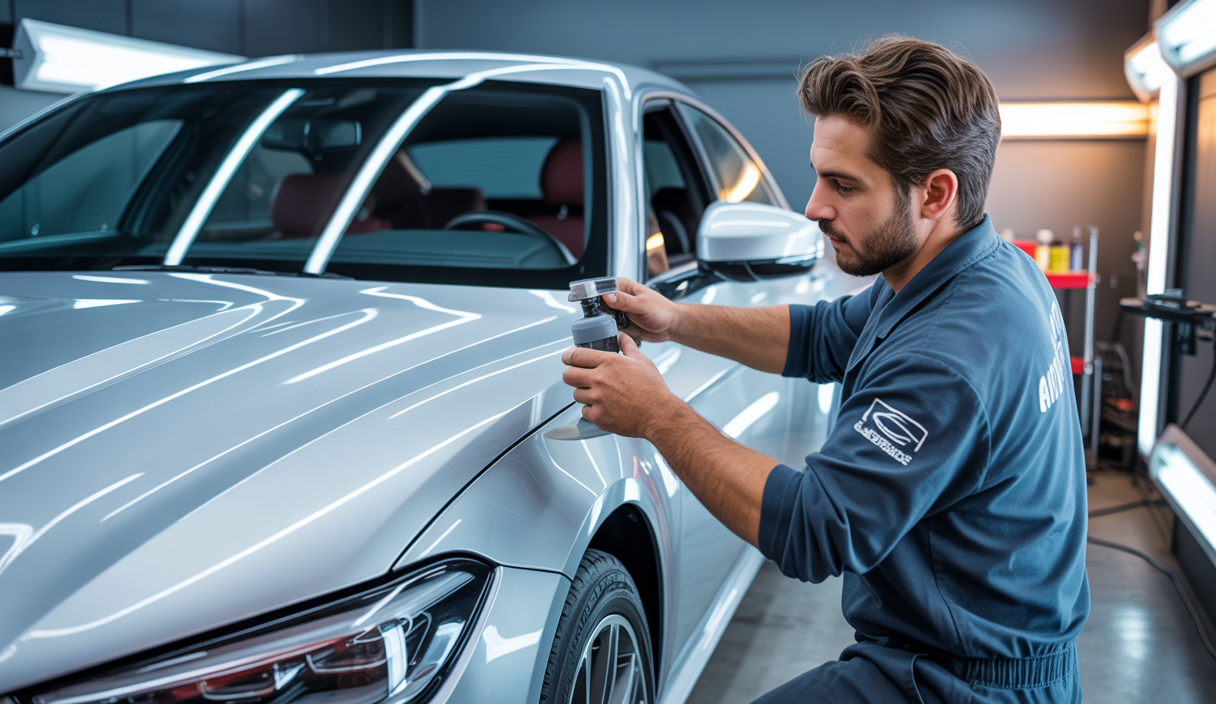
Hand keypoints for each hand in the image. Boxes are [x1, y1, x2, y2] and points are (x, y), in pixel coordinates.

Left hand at [561, 333, 681, 436]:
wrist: (659, 414)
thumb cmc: (653, 390)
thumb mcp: (642, 361)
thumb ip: (628, 346)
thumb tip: (621, 336)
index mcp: (609, 362)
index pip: (575, 355)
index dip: (569, 356)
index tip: (569, 358)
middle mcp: (600, 379)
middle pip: (568, 375)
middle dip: (573, 375)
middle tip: (580, 377)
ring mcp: (597, 398)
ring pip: (576, 394)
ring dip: (584, 394)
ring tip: (599, 394)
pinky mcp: (598, 416)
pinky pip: (584, 411)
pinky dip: (591, 410)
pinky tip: (603, 407)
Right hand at [603, 277, 681, 342]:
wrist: (670, 326)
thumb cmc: (662, 311)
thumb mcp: (642, 305)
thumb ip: (624, 300)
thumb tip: (606, 296)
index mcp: (622, 285)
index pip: (602, 288)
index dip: (596, 297)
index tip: (594, 306)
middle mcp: (618, 296)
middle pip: (598, 303)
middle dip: (598, 312)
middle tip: (603, 319)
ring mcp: (618, 310)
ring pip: (601, 315)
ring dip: (603, 322)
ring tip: (609, 326)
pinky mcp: (619, 322)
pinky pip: (607, 326)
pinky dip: (607, 330)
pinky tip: (611, 332)